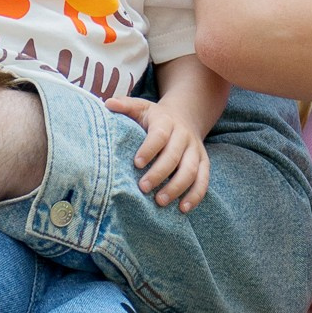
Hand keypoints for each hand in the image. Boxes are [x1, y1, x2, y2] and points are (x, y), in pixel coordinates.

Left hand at [111, 96, 210, 211]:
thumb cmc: (155, 118)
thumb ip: (125, 106)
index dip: (149, 149)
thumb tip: (108, 104)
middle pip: (175, 156)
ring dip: (176, 187)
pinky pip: (203, 180)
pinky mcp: (203, 162)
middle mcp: (183, 135)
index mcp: (166, 121)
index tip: (136, 163)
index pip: (159, 135)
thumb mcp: (141, 107)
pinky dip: (195, 195)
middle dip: (160, 173)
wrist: (185, 116)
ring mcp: (195, 150)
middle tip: (144, 188)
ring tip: (160, 201)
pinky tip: (183, 209)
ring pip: (191, 170)